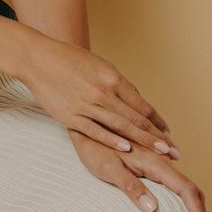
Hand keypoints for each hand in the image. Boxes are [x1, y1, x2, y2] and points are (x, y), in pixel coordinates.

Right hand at [16, 35, 180, 156]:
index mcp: (112, 78)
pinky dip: (112, 140)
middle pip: (136, 118)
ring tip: (159, 153)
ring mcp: (87, 104)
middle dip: (157, 136)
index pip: (141, 104)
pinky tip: (126, 149)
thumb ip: (117, 84)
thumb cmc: (69, 60)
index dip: (157, 121)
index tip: (169, 133)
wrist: (37, 58)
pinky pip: (95, 131)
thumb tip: (136, 100)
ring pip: (120, 126)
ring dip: (142, 141)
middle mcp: (103, 91)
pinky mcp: (71, 115)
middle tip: (174, 150)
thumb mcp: (99, 65)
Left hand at [68, 129, 211, 211]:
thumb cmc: (93, 148)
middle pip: (191, 191)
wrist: (87, 124)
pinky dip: (185, 203)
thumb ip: (130, 186)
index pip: (187, 190)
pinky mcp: (153, 163)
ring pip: (185, 188)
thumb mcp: (108, 168)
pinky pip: (176, 184)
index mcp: (156, 163)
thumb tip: (152, 208)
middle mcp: (163, 161)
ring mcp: (159, 161)